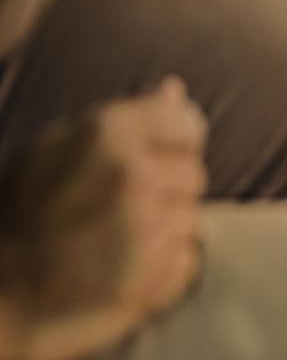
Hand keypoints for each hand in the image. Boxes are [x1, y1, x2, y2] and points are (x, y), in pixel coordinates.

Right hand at [0, 77, 207, 359]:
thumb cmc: (20, 214)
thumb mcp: (52, 149)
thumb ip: (123, 119)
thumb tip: (175, 89)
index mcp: (109, 132)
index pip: (186, 123)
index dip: (176, 143)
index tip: (157, 159)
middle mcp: (133, 173)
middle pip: (193, 172)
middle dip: (166, 189)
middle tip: (118, 210)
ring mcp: (146, 223)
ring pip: (191, 216)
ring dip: (164, 229)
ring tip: (113, 240)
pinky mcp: (153, 270)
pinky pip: (186, 257)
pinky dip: (163, 265)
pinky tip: (121, 267)